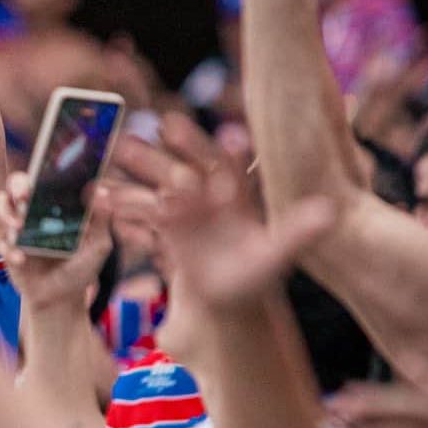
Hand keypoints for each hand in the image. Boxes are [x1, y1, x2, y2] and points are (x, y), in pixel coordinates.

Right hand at [0, 171, 112, 310]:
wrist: (62, 299)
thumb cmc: (81, 266)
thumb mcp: (98, 245)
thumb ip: (101, 219)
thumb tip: (100, 190)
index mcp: (55, 203)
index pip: (45, 176)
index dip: (43, 167)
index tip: (46, 167)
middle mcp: (34, 209)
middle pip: (17, 183)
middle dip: (18, 184)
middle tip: (26, 195)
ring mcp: (18, 227)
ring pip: (0, 203)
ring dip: (6, 210)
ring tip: (18, 226)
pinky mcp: (7, 247)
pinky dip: (8, 248)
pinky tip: (21, 259)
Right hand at [113, 113, 335, 309]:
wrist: (229, 296)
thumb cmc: (257, 273)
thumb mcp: (279, 253)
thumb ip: (299, 230)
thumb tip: (330, 211)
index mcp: (234, 193)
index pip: (221, 164)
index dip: (208, 147)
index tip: (197, 131)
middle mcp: (206, 193)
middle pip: (180, 165)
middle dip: (161, 151)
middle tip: (147, 131)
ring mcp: (181, 207)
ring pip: (154, 182)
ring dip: (135, 168)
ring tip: (112, 152)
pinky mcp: (163, 225)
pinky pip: (139, 210)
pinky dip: (120, 204)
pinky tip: (97, 197)